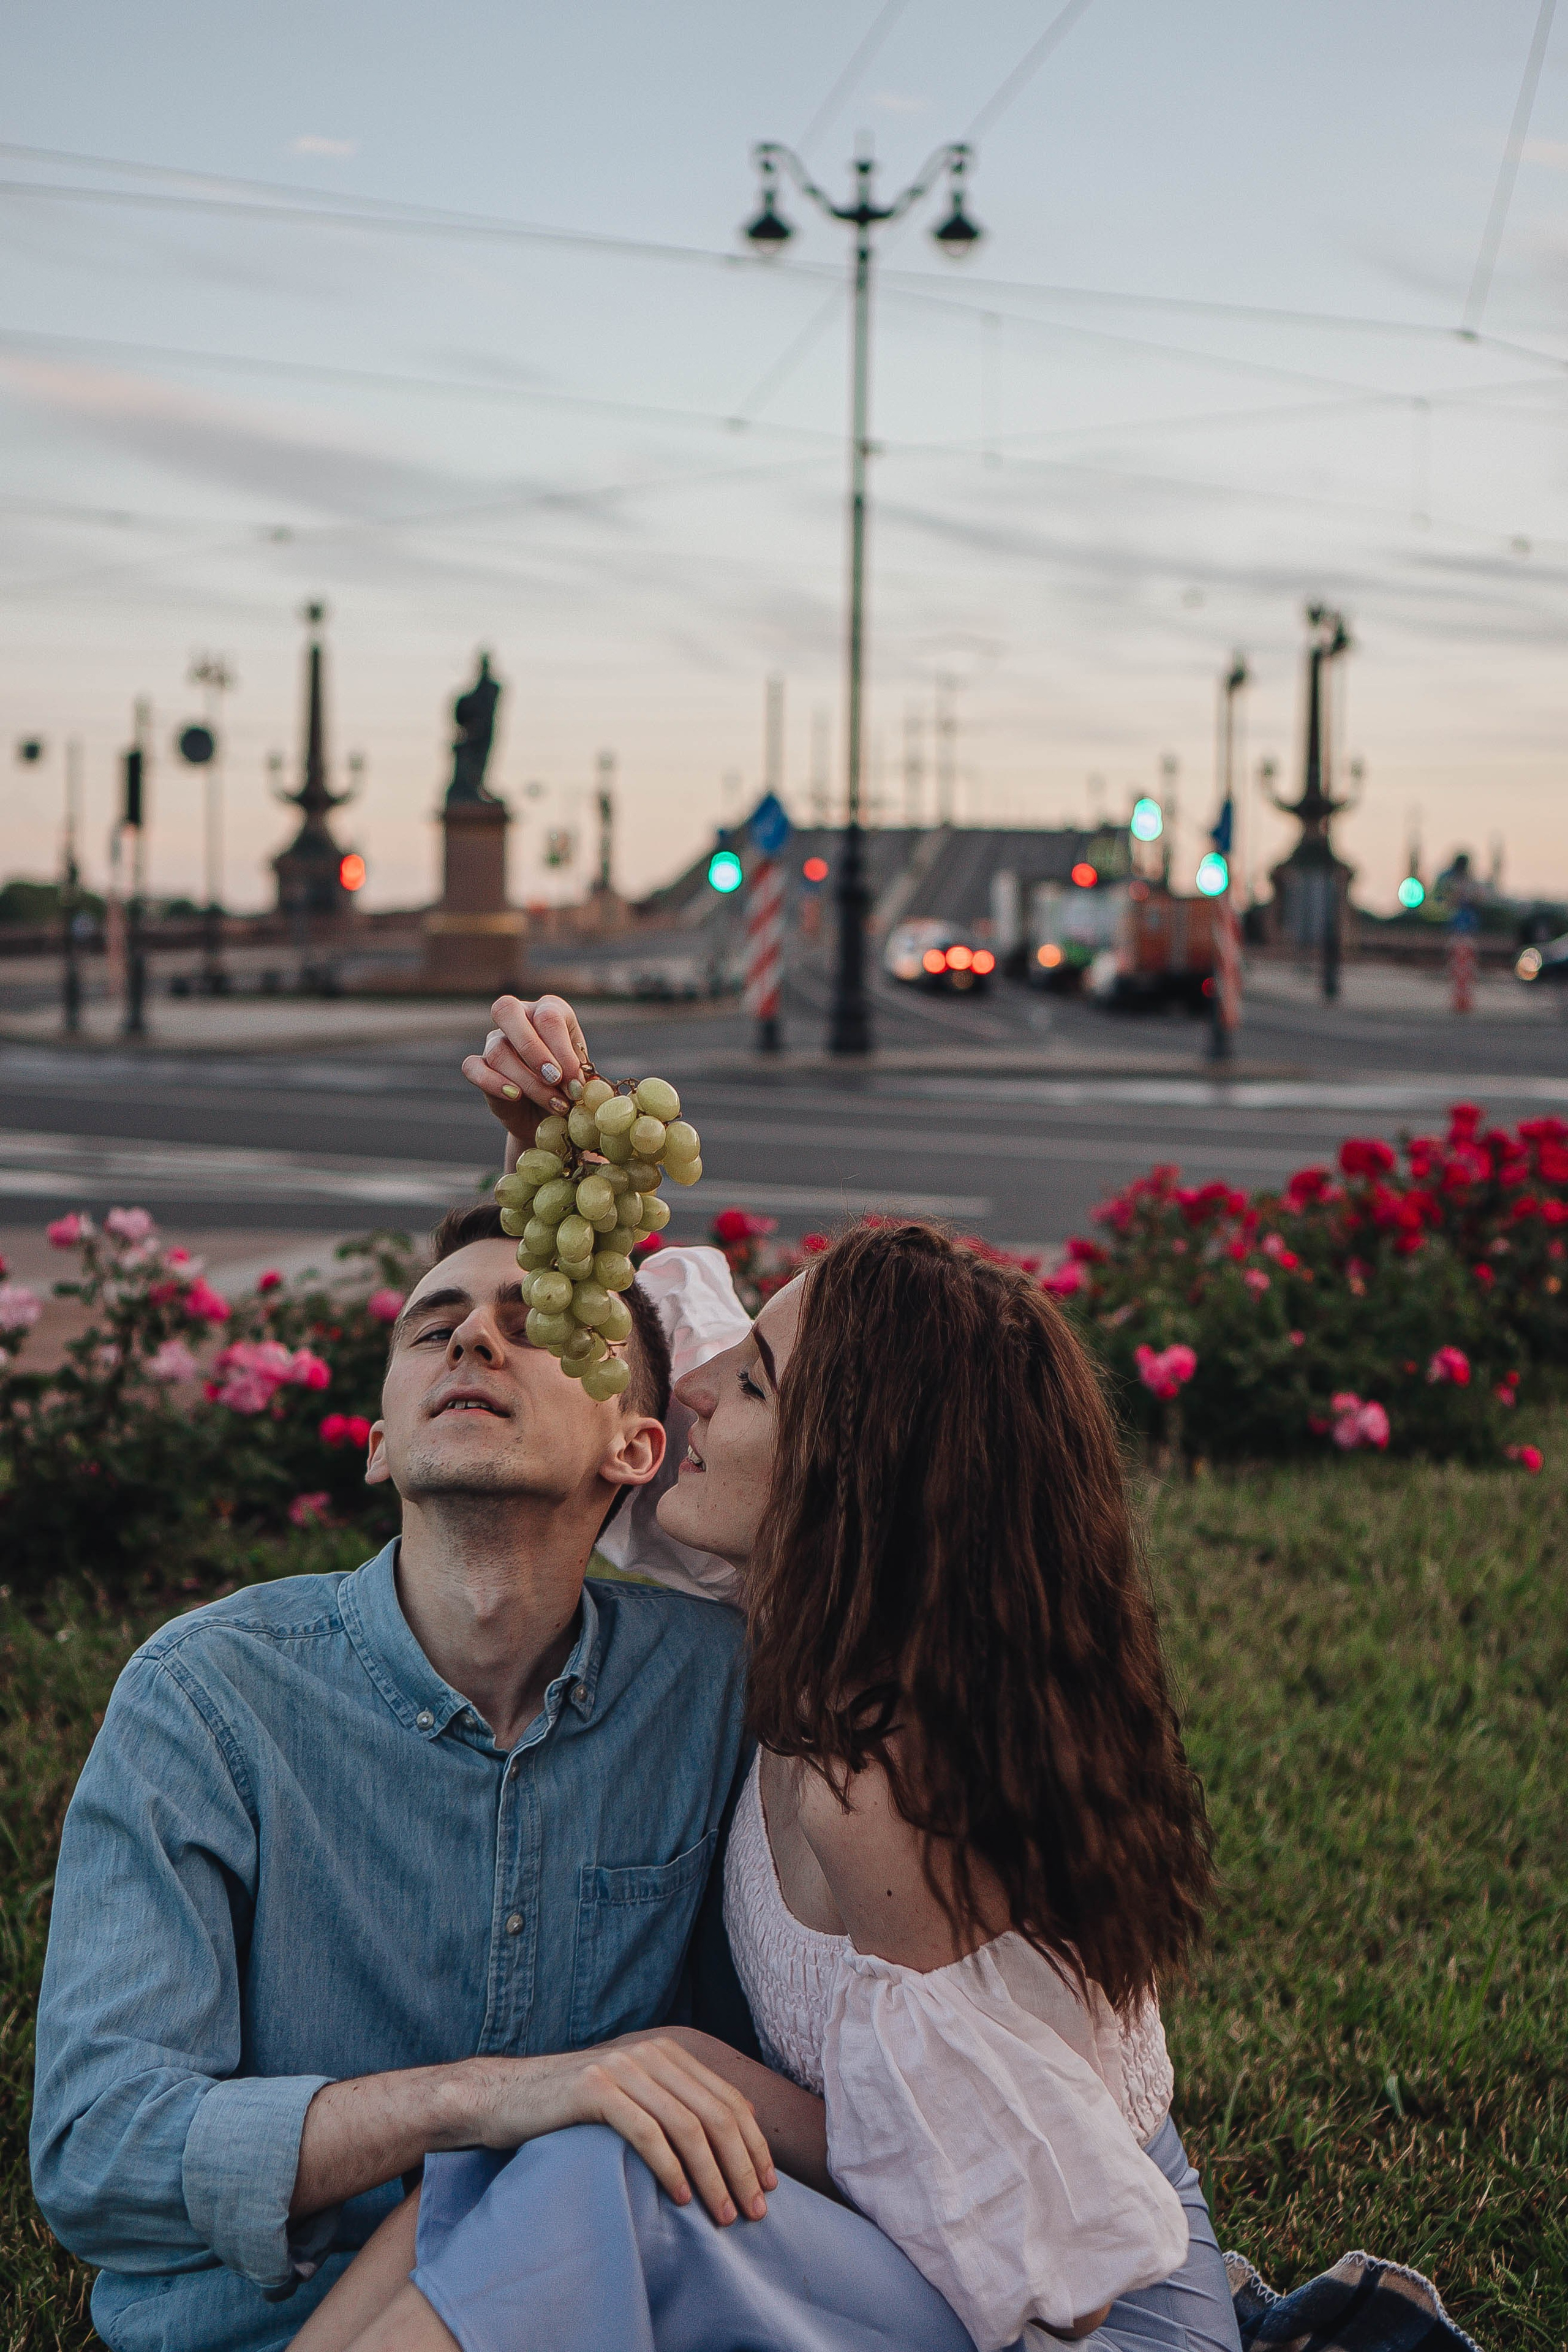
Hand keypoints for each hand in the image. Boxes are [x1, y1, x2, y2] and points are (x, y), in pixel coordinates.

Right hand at [461, 995, 589, 1143]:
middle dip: (533, 1049)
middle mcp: (518, 1017)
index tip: (576, 1081)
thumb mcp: (581, 1076)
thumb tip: (577, 1080)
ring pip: (498, 1051)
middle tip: (555, 1079)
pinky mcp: (479, 1066)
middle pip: (507, 1011)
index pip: (548, 1017)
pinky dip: (494, 1083)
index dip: (562, 1050)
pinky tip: (516, 1096)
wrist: (551, 1115)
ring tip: (555, 1105)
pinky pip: (473, 1068)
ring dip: (529, 1082)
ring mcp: (495, 1040)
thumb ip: (578, 1073)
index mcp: (549, 1010)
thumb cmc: (570, 1087)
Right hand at [479, 2036, 776, 2226]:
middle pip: (716, 2114)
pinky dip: (670, 2168)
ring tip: (723, 2214)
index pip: (729, 2099)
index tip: (768, 2185)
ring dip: (712, 2176)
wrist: (506, 2096)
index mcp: (668, 2052)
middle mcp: (651, 2053)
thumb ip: (674, 2103)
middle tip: (753, 2211)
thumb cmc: (573, 2107)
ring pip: (688, 2126)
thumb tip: (731, 2139)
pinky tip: (680, 2199)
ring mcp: (623, 2068)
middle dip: (741, 2166)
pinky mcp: (595, 2089)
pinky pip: (647, 2132)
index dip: (754, 2144)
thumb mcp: (633, 2095)